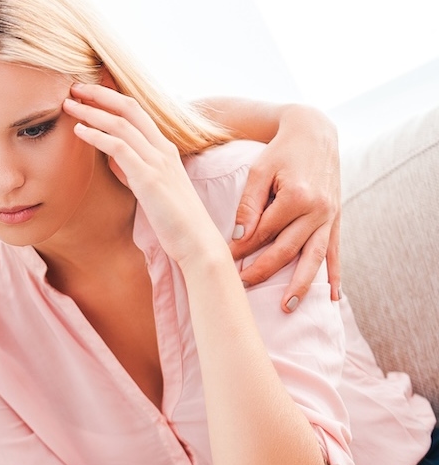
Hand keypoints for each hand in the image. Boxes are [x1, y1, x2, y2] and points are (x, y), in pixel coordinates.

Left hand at [63, 83, 225, 265]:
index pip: (137, 113)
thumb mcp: (149, 187)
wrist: (196, 242)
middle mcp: (163, 149)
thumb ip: (131, 169)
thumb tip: (110, 159)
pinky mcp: (149, 178)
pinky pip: (119, 148)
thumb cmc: (173, 219)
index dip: (111, 99)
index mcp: (164, 149)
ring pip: (122, 124)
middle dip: (100, 95)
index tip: (87, 93)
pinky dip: (97, 136)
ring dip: (92, 112)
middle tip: (74, 87)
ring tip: (69, 105)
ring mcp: (157, 162)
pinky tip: (78, 131)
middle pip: (129, 109)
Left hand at [227, 105, 340, 310]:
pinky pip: (336, 251)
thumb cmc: (280, 152)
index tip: (224, 260)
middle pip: (288, 249)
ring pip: (314, 257)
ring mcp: (331, 216)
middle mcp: (318, 210)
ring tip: (288, 306)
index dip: (243, 248)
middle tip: (242, 286)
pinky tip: (334, 297)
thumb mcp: (259, 172)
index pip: (264, 232)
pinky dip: (335, 275)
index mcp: (296, 197)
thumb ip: (248, 205)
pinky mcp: (337, 219)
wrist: (315, 133)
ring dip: (302, 285)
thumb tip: (238, 239)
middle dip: (264, 270)